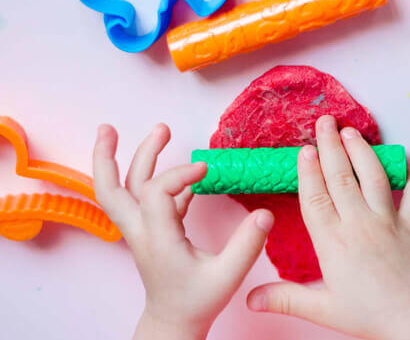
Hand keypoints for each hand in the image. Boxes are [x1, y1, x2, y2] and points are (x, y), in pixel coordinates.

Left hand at [93, 124, 273, 339]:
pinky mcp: (154, 231)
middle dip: (107, 155)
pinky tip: (186, 174)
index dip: (179, 173)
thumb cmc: (196, 301)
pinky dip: (161, 180)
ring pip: (125, 189)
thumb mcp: (227, 276)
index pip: (156, 191)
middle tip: (111, 127)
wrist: (174, 322)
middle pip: (111, 187)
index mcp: (156, 239)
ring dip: (133, 160)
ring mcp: (144, 230)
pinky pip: (150, 199)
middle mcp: (141, 231)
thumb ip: (246, 244)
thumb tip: (264, 214)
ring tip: (158, 132)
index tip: (205, 169)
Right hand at [247, 115, 409, 339]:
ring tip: (352, 132)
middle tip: (325, 122)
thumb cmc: (368, 314)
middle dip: (331, 146)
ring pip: (374, 177)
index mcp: (334, 241)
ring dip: (362, 152)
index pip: (316, 197)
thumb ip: (284, 298)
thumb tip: (249, 299)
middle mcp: (359, 224)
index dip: (309, 171)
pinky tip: (406, 162)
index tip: (305, 149)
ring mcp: (388, 221)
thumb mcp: (321, 309)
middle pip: (342, 177)